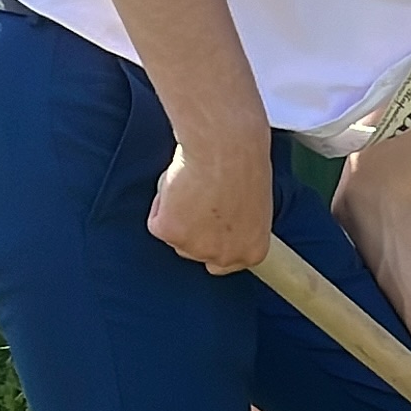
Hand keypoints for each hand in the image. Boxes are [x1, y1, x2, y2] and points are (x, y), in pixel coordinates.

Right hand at [145, 139, 269, 273]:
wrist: (225, 146)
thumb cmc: (245, 163)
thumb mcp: (253, 205)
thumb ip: (237, 225)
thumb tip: (222, 222)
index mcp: (252, 252)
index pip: (225, 264)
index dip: (214, 242)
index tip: (209, 227)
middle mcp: (224, 257)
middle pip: (196, 254)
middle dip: (193, 232)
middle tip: (197, 200)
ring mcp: (195, 248)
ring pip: (175, 237)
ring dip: (178, 216)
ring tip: (193, 186)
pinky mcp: (169, 233)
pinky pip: (156, 220)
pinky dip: (161, 202)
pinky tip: (179, 182)